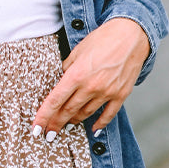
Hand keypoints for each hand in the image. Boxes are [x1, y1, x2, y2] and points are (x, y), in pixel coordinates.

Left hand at [33, 19, 149, 136]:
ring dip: (74, 121)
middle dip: (56, 124)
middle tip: (48, 133)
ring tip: (67, 125)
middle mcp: (91, 86)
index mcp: (76, 75)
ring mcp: (107, 92)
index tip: (36, 129)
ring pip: (85, 114)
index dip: (43, 117)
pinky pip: (108, 115)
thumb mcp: (78, 50)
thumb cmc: (103, 38)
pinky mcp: (121, 94)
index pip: (54, 101)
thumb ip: (67, 68)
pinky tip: (93, 130)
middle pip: (68, 111)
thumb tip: (59, 82)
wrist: (132, 34)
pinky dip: (100, 124)